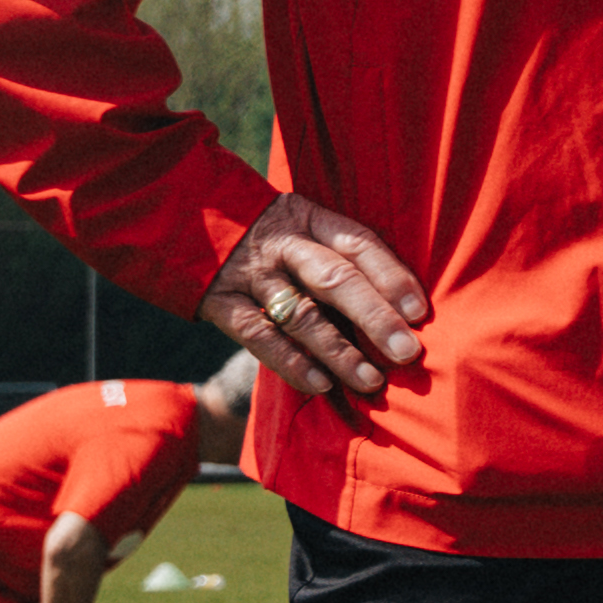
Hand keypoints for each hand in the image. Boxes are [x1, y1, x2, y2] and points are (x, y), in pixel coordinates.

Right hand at [204, 194, 431, 407]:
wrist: (183, 218)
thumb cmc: (266, 235)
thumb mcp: (300, 224)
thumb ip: (337, 254)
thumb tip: (400, 307)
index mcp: (310, 219)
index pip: (359, 244)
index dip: (391, 276)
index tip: (419, 311)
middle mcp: (283, 244)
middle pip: (335, 279)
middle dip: (375, 318)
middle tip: (406, 352)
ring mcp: (250, 273)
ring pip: (301, 314)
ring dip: (339, 351)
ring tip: (371, 381)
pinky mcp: (219, 300)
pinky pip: (259, 335)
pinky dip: (291, 362)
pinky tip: (320, 384)